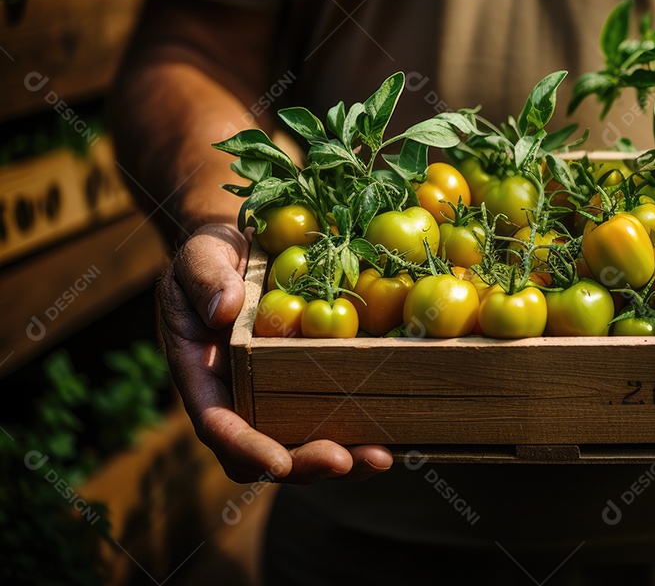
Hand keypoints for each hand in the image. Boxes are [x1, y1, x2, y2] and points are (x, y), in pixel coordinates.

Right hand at [158, 223, 393, 482]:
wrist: (244, 248)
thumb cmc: (214, 252)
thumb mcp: (200, 255)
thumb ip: (206, 279)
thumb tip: (224, 310)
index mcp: (203, 375)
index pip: (219, 425)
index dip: (248, 448)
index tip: (280, 464)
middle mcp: (237, 397)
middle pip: (266, 453)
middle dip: (305, 465)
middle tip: (347, 461)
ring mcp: (274, 397)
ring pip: (302, 447)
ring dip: (342, 461)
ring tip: (382, 458)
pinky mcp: (307, 386)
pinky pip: (331, 419)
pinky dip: (360, 433)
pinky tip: (395, 436)